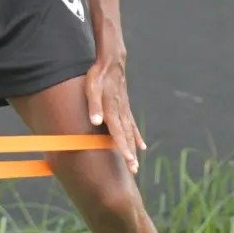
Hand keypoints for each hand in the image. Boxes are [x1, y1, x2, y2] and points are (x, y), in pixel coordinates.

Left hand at [85, 48, 145, 174]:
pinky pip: (133, 126)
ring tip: (136, 165)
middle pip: (126, 136)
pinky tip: (142, 146)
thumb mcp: (92, 89)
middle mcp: (121, 113)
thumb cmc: (99, 76)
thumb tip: (95, 122)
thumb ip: (94, 106)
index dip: (122, 146)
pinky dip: (137, 137)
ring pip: (131, 134)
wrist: (112, 63)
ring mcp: (125, 111)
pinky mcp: (125, 108)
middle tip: (134, 170)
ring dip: (133, 149)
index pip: (118, 132)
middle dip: (130, 154)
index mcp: (112, 110)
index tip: (127, 160)